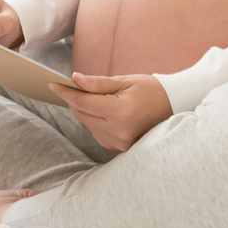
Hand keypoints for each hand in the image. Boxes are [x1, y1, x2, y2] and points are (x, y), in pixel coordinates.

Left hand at [49, 72, 172, 152]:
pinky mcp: (121, 148)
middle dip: (74, 101)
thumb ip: (97, 83)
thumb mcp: (123, 81)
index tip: (53, 84)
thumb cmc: (149, 89)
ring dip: (84, 112)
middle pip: (83, 115)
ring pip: (89, 126)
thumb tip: (74, 79)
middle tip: (68, 87)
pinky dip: (94, 122)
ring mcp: (120, 142)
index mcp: (120, 112)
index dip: (66, 93)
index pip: (83, 103)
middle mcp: (119, 131)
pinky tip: (100, 112)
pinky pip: (98, 134)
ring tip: (87, 98)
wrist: (174, 106)